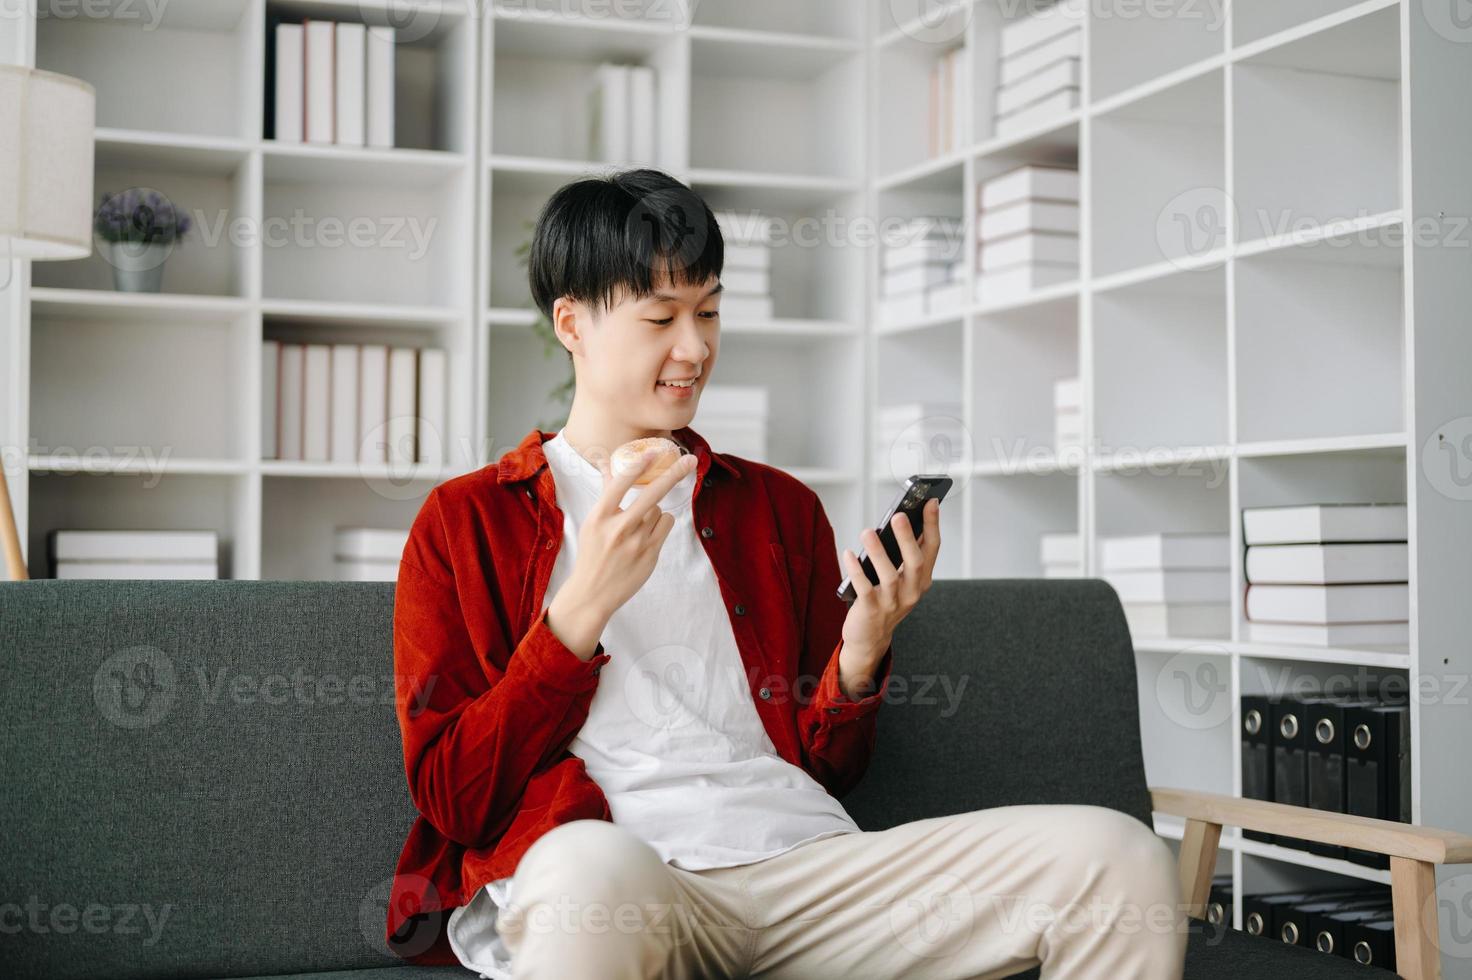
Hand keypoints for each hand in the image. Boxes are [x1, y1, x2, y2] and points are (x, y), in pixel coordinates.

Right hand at [550, 447, 695, 650]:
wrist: (592, 593)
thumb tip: (607, 462)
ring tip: (639, 526)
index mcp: (599, 518)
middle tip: (689, 460)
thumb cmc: (592, 552)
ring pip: (660, 510)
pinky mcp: (651, 554)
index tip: (653, 453)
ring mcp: (637, 543)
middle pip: (652, 494)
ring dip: (655, 511)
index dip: (638, 466)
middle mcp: (619, 529)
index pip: (619, 485)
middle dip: (673, 475)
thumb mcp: (593, 522)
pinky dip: (662, 524)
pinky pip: (667, 524)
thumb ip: (606, 492)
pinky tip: (649, 534)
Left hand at [839, 498, 940, 660]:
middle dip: (907, 538)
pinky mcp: (871, 611)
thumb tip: (905, 520)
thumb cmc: (885, 600)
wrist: (870, 638)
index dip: (932, 525)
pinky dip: (856, 571)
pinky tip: (848, 554)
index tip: (931, 501)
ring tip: (867, 532)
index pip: (932, 548)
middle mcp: (912, 591)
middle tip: (899, 515)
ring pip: (889, 576)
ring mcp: (892, 603)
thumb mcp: (902, 579)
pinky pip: (864, 589)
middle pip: (915, 562)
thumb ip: (906, 555)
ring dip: (878, 553)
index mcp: (922, 579)